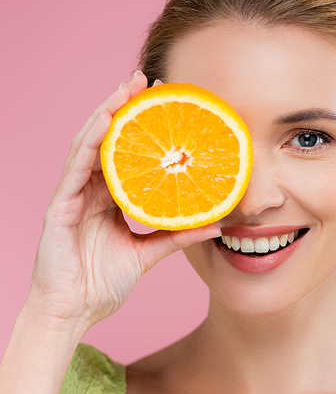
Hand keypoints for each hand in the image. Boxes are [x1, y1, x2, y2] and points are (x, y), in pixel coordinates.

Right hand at [26, 71, 220, 333]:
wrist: (73, 313)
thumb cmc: (101, 284)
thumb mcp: (147, 253)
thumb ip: (177, 236)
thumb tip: (217, 224)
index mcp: (107, 198)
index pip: (125, 153)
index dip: (141, 126)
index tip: (166, 102)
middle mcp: (88, 189)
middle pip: (107, 139)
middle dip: (124, 107)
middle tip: (149, 80)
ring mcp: (71, 194)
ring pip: (89, 143)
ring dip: (107, 111)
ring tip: (128, 87)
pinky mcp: (59, 204)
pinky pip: (76, 166)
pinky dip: (91, 140)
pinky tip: (106, 119)